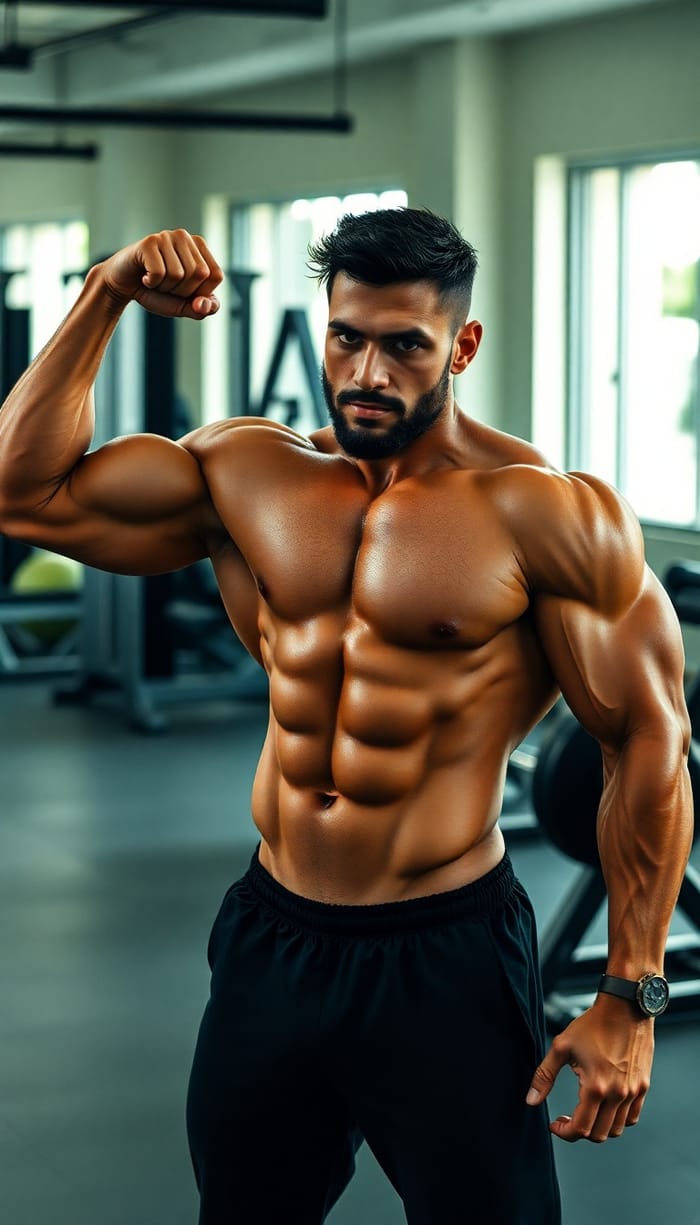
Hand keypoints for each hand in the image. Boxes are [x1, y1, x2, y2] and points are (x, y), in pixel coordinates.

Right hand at [101, 229, 222, 319]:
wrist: (124, 287)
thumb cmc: (158, 293)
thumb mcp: (185, 305)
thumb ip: (203, 308)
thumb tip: (203, 305)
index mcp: (200, 247)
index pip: (216, 275)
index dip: (201, 292)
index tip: (183, 289)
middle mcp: (185, 237)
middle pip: (199, 274)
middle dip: (182, 291)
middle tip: (166, 285)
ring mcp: (166, 236)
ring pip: (179, 275)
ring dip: (165, 287)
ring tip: (155, 280)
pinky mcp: (149, 242)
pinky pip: (159, 273)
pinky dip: (151, 283)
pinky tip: (145, 277)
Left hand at [525, 994, 653, 1141]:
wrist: (624, 1008)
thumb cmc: (592, 1024)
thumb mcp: (561, 1047)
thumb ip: (544, 1076)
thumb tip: (530, 1101)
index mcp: (595, 1086)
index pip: (580, 1128)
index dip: (564, 1133)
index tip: (555, 1125)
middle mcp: (617, 1094)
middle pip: (598, 1135)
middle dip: (579, 1132)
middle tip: (567, 1119)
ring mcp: (633, 1092)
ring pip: (616, 1129)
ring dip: (598, 1127)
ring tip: (586, 1112)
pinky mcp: (643, 1086)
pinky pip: (632, 1117)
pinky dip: (618, 1119)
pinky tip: (605, 1106)